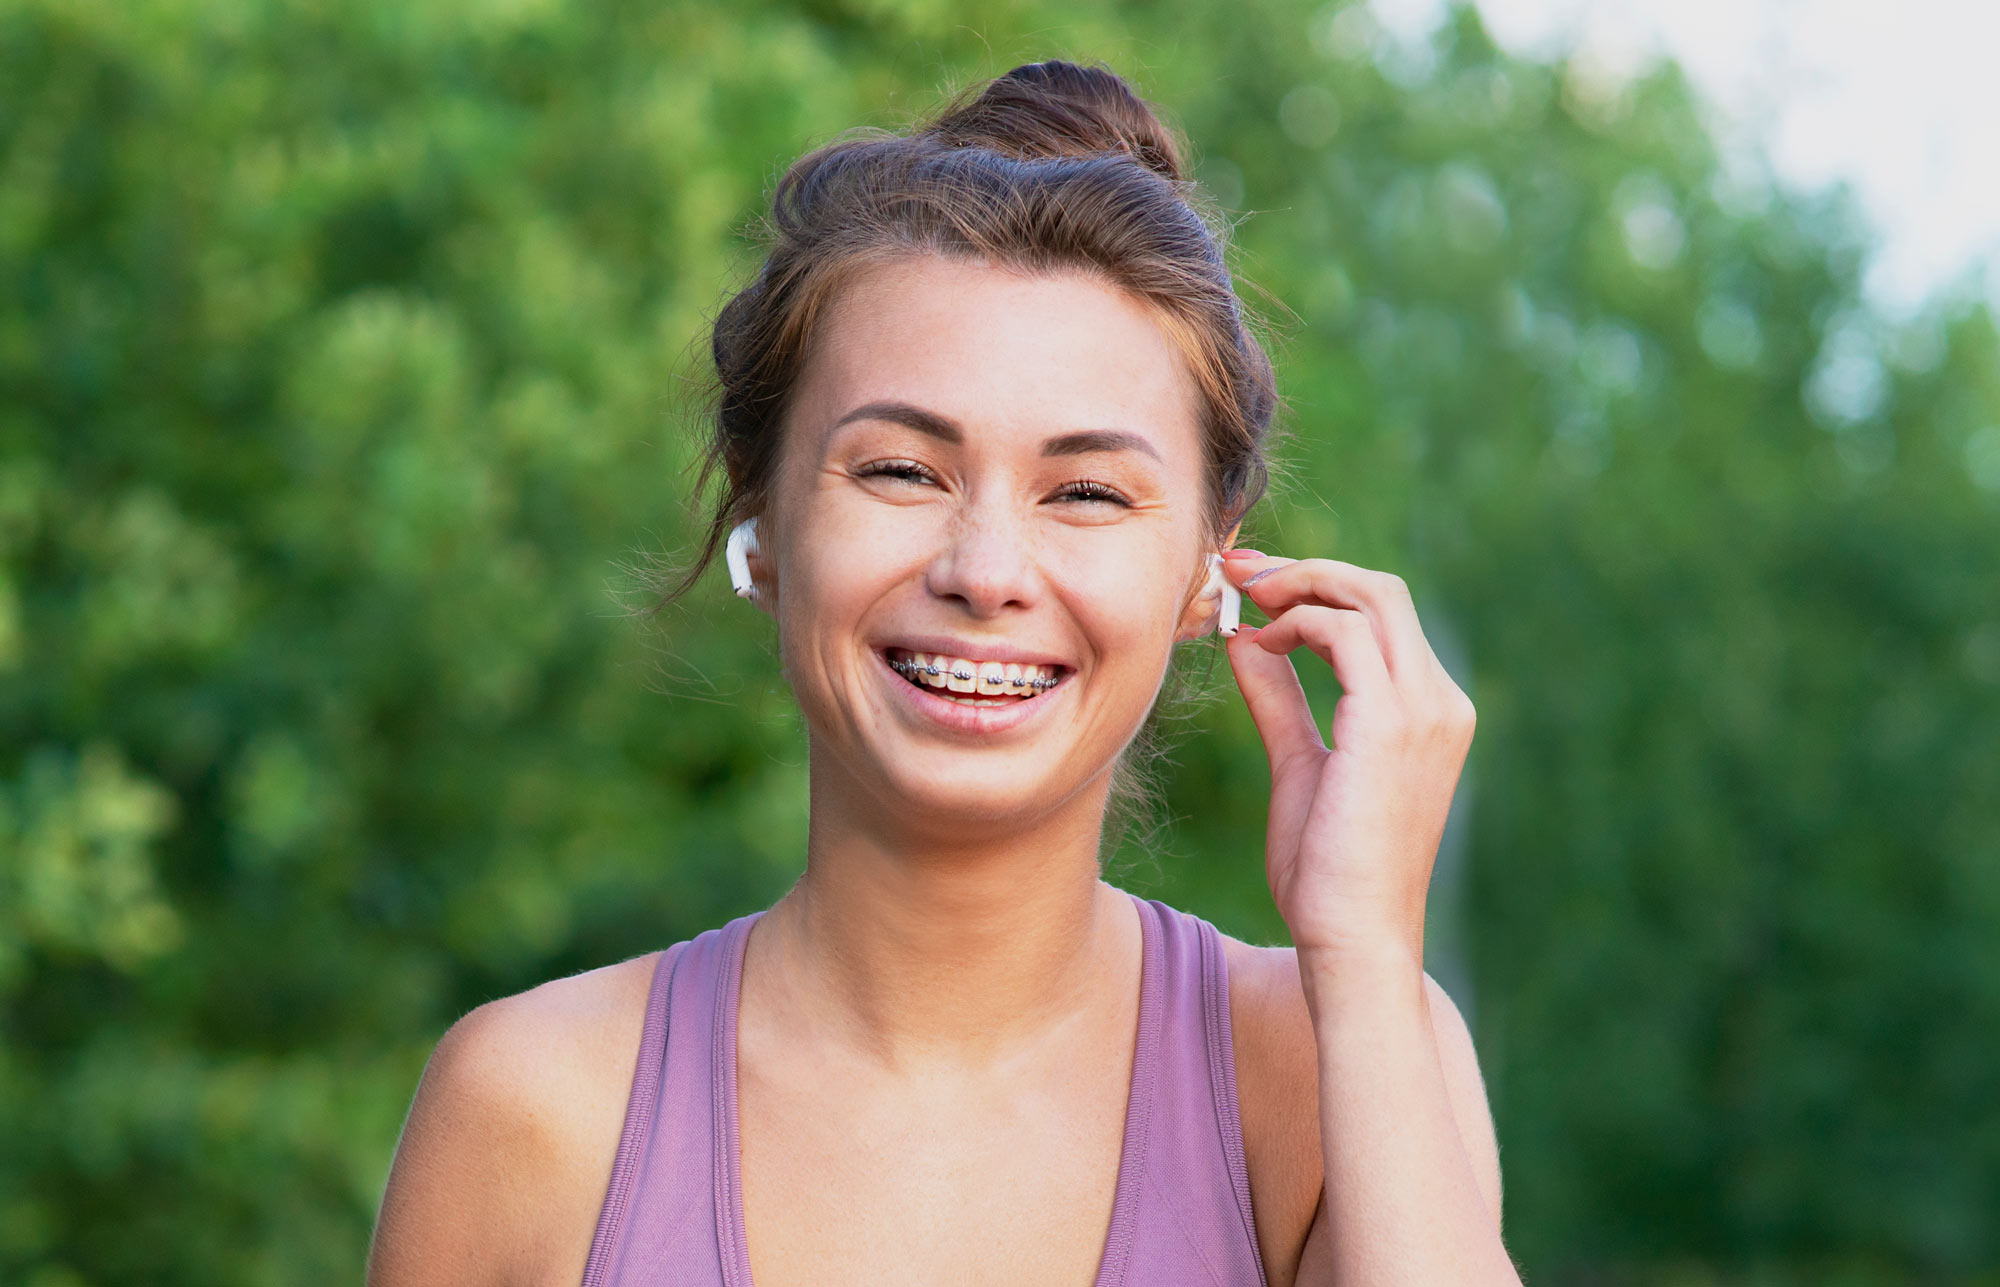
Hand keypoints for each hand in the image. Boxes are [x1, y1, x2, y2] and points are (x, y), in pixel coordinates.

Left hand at [1220, 553, 1475, 970]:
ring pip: (1369, 596)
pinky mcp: (1392, 724)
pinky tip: (1260, 643)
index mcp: (1430, 712)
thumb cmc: (1327, 873)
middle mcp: (1441, 703)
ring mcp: (1425, 710)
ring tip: (1242, 599)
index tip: (1253, 584)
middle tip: (1239, 570)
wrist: (1351, 939)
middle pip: (1381, 591)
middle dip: (1306, 569)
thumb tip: (1247, 641)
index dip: (1317, 586)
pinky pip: (1344, 633)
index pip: (1383, 616)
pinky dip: (1296, 622)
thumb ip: (1280, 701)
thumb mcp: (1299, 765)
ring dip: (1297, 585)